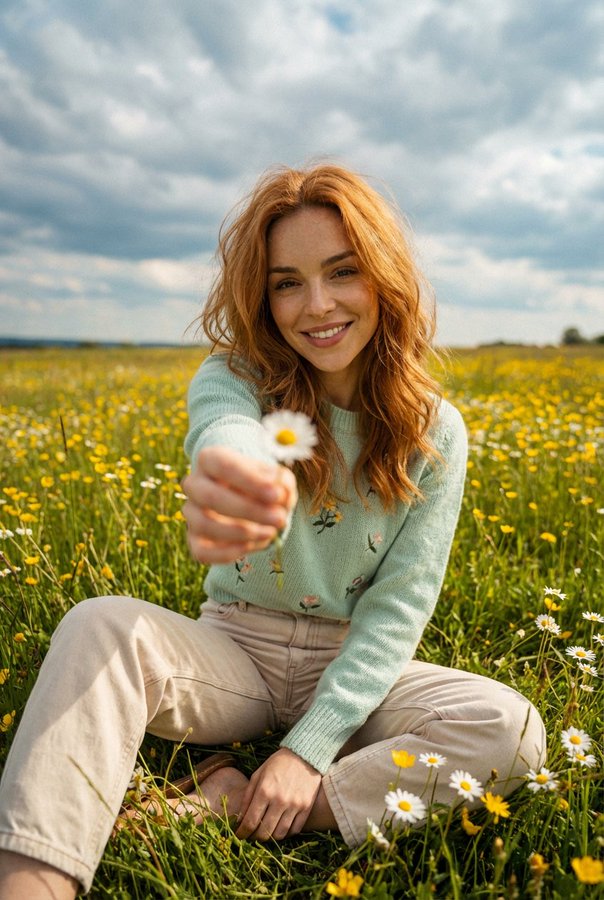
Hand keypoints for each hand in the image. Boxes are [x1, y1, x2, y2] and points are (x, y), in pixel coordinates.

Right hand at [181, 446, 296, 564]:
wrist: (250, 500)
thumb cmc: (262, 484)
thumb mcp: (277, 477)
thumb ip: (281, 482)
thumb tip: (279, 494)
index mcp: (210, 459)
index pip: (224, 467)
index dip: (250, 482)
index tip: (276, 495)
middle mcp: (194, 484)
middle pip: (211, 496)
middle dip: (249, 510)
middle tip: (279, 518)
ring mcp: (191, 512)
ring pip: (205, 524)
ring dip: (242, 532)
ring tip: (271, 532)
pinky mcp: (194, 539)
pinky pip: (202, 552)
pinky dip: (229, 553)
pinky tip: (254, 545)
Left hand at [235, 748, 321, 840]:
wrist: (304, 755)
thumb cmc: (278, 764)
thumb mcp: (258, 775)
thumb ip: (248, 797)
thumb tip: (240, 819)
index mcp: (265, 790)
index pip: (250, 821)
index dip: (242, 833)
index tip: (239, 835)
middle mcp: (280, 800)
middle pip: (264, 832)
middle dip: (254, 837)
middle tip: (251, 836)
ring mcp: (295, 805)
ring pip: (280, 834)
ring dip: (270, 838)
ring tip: (265, 833)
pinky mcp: (306, 807)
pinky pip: (295, 830)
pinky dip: (286, 833)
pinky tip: (280, 829)